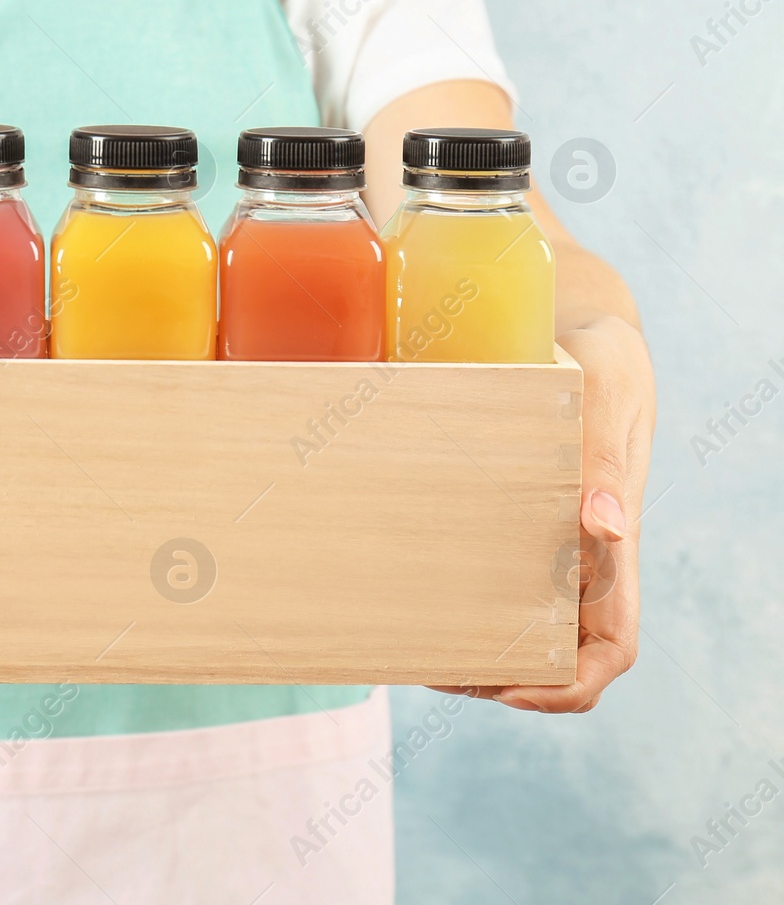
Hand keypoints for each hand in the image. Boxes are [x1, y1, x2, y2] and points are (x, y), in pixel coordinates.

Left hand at [438, 315, 654, 712]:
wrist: (576, 326)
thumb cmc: (599, 358)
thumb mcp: (607, 391)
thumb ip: (603, 455)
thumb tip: (603, 526)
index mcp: (613, 543)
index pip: (612, 644)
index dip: (570, 685)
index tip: (512, 688)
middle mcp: (579, 556)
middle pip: (552, 655)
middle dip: (494, 678)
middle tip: (427, 667)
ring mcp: (543, 542)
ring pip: (513, 624)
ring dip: (465, 646)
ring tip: (404, 643)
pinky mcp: (507, 518)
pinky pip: (484, 574)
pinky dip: (446, 595)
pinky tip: (400, 588)